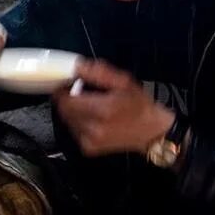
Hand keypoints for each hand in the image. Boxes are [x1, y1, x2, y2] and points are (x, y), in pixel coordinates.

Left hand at [53, 59, 174, 155]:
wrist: (151, 131)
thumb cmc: (139, 105)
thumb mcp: (123, 82)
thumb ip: (99, 73)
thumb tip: (77, 67)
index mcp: (102, 109)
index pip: (65, 100)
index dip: (63, 90)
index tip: (67, 84)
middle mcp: (94, 128)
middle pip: (63, 110)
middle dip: (68, 100)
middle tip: (82, 94)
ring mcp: (90, 141)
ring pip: (67, 120)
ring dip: (74, 111)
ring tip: (92, 107)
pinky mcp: (89, 148)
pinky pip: (74, 130)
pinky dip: (79, 123)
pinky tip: (94, 120)